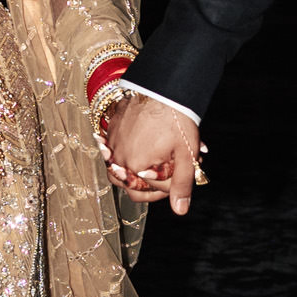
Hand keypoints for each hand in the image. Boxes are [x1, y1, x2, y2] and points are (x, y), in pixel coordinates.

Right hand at [103, 95, 203, 216]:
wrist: (163, 86)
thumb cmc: (175, 119)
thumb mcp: (185, 154)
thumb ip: (182, 184)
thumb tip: (180, 210)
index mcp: (134, 168)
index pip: (147, 192)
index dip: (166, 191)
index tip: (178, 182)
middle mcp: (117, 157)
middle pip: (128, 184)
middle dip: (149, 184)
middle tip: (166, 175)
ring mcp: (111, 142)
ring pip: (118, 168)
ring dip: (134, 170)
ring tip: (152, 165)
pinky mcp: (110, 127)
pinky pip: (113, 148)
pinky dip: (127, 151)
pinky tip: (142, 144)